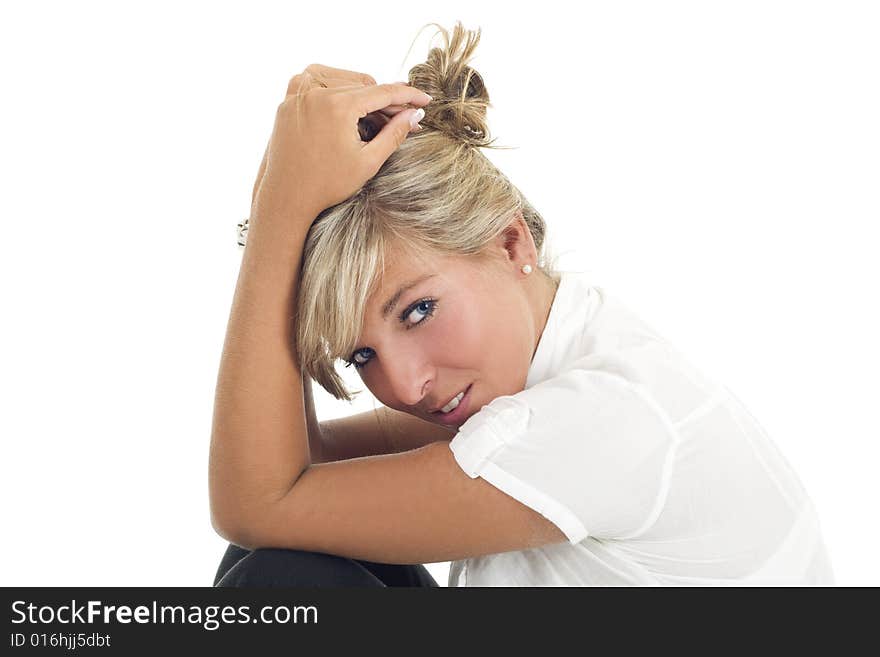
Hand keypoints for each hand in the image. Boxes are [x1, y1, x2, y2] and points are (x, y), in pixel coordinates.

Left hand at [250, 64, 431, 223]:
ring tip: (376, 118)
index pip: (383, 92)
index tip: (425, 100)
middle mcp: (315, 91)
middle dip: (386, 100)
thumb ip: (395, 134)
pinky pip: (320, 82)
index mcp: (337, 105)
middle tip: (403, 119)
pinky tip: (348, 106)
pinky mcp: (288, 98)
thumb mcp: (368, 162)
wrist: (286, 196)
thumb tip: (415, 114)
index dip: (408, 96)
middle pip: (365, 85)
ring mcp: (298, 92)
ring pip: (345, 80)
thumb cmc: (327, 185)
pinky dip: (338, 89)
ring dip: (363, 94)